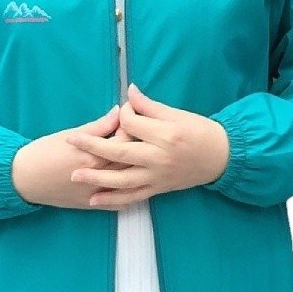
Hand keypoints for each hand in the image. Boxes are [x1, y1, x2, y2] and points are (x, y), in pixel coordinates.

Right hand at [11, 106, 139, 210]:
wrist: (24, 178)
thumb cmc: (45, 152)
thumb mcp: (71, 135)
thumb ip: (98, 126)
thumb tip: (118, 112)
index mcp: (92, 157)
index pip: (123, 142)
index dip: (131, 128)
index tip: (131, 120)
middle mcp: (97, 177)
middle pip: (129, 162)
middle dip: (137, 148)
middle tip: (138, 137)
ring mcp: (96, 194)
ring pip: (127, 183)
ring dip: (136, 170)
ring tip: (136, 157)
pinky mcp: (92, 206)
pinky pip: (118, 203)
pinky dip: (129, 194)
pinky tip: (133, 183)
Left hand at [65, 84, 229, 207]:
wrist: (221, 157)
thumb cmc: (200, 131)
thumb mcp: (177, 114)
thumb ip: (150, 106)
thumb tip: (129, 91)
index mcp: (164, 135)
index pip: (131, 124)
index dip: (122, 115)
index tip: (121, 111)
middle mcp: (158, 158)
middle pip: (119, 153)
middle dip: (92, 147)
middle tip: (70, 142)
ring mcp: (157, 177)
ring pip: (122, 180)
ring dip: (96, 179)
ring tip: (74, 175)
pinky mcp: (158, 189)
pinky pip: (132, 197)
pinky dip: (113, 200)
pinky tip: (94, 200)